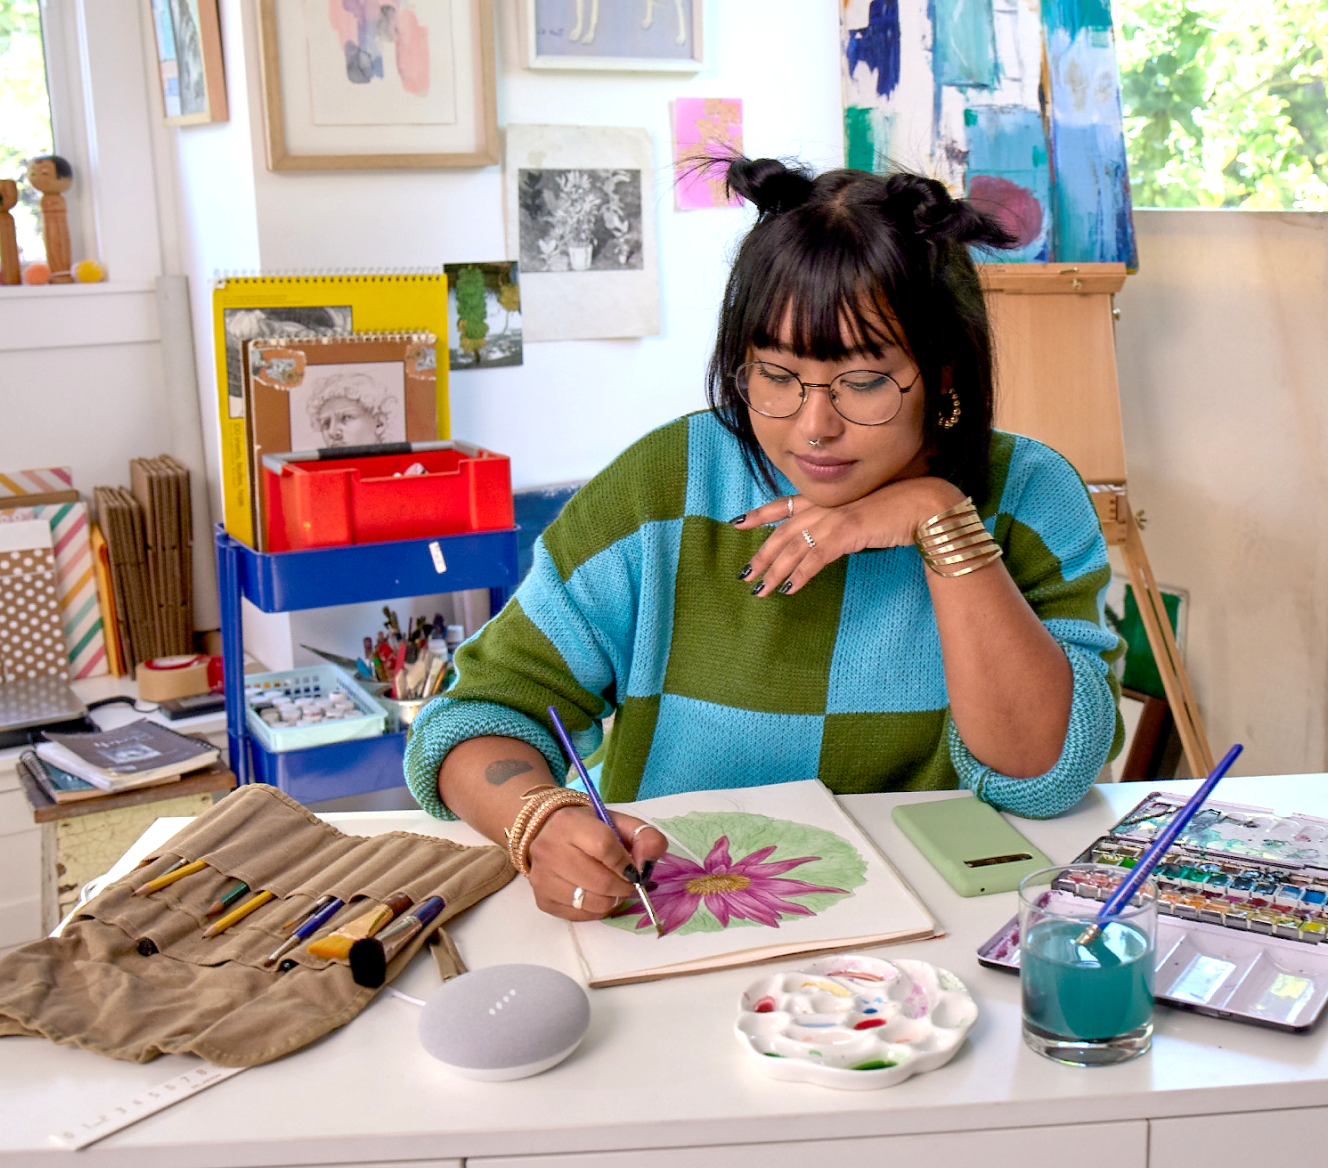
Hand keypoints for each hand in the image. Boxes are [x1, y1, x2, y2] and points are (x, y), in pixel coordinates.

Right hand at [525, 806, 668, 920]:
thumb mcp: (618, 822)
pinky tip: (596, 895)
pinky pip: (579, 915)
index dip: (626, 864)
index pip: (604, 847)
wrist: (546, 832)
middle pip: (600, 881)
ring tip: (614, 888)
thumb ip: (644, 836)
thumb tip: (648, 864)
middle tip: (630, 883)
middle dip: (624, 887)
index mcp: (568, 823)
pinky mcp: (541, 898)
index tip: (634, 869)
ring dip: (612, 900)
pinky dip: (595, 910)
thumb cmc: (588, 828)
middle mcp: (549, 849)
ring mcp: (542, 876)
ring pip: (591, 902)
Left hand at [734, 476, 965, 596]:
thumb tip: (832, 537)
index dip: (760, 514)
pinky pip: (814, 559)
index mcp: (827, 497)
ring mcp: (833, 518)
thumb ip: (842, 521)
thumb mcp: (862, 511)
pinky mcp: (844, 533)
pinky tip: (789, 589)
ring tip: (760, 590)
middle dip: (762, 555)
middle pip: (782, 532)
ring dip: (774, 571)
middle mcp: (824, 505)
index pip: (785, 504)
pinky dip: (799, 576)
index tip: (738, 523)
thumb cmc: (900, 508)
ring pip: (793, 548)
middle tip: (745, 574)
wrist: (923, 504)